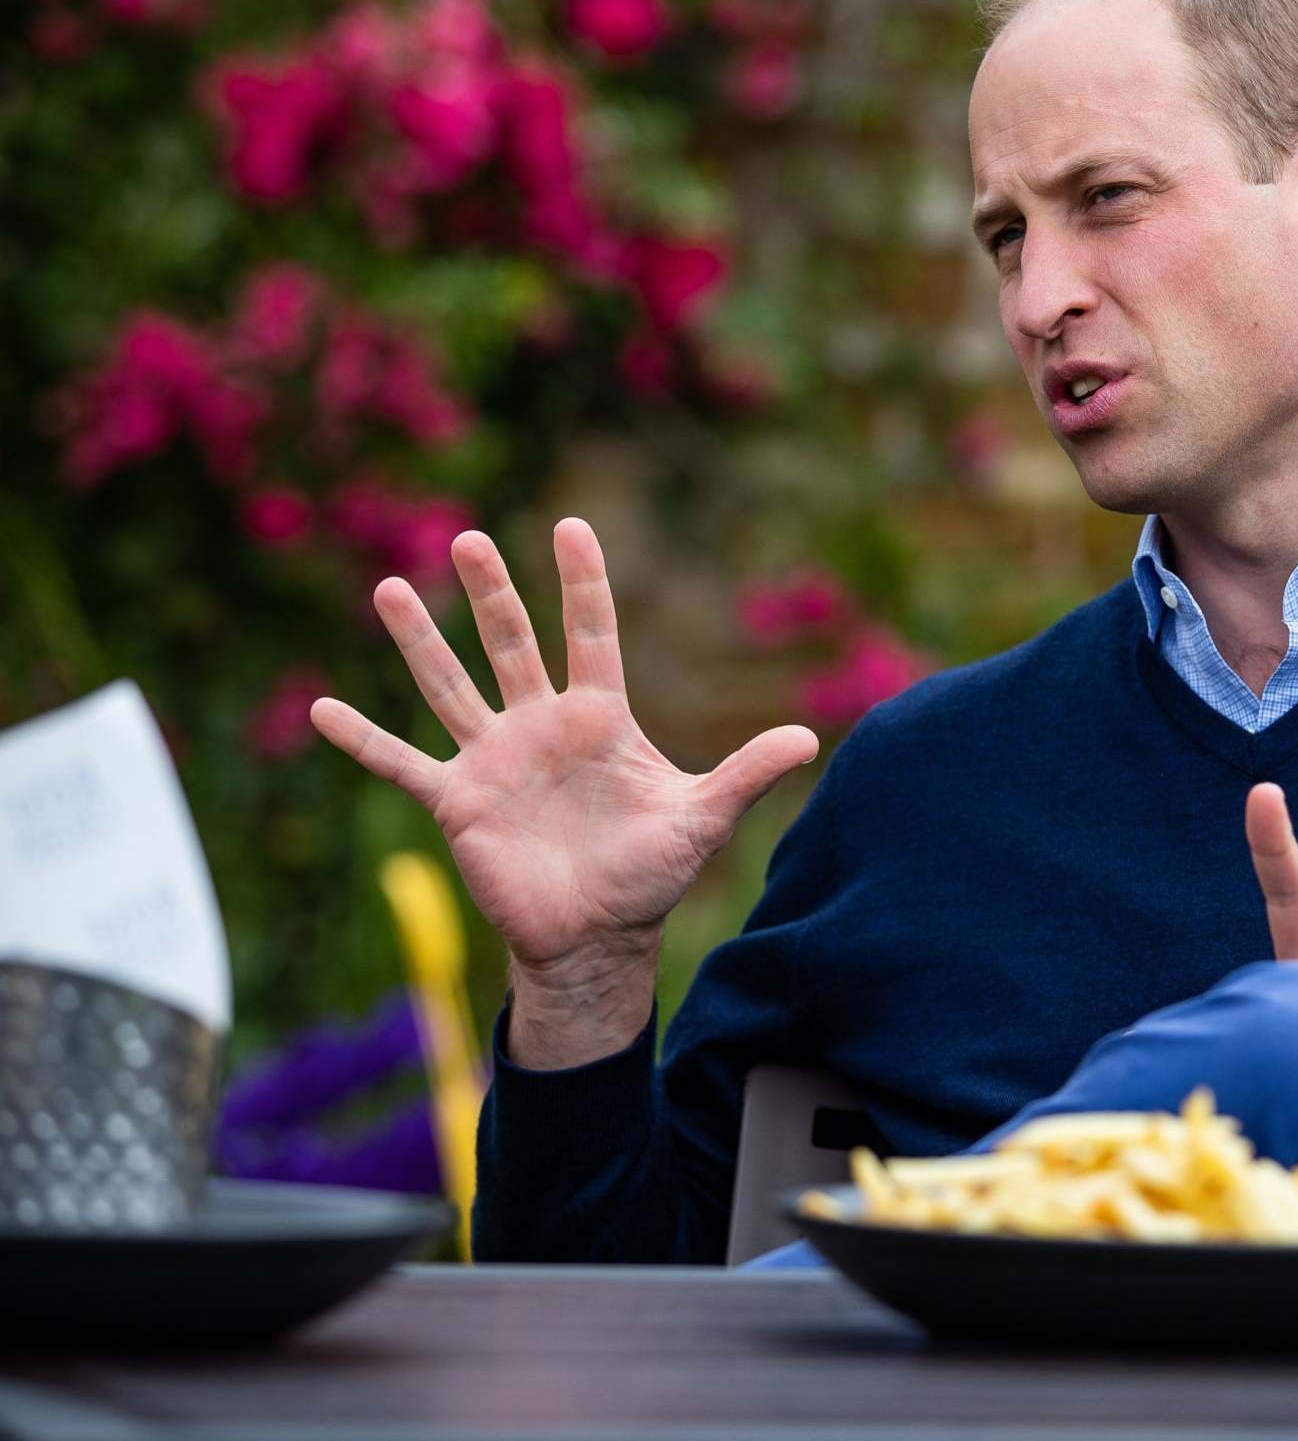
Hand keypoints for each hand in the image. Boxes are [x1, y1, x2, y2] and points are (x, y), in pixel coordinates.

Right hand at [312, 518, 818, 1010]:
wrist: (598, 938)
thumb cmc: (651, 874)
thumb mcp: (703, 818)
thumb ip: (747, 772)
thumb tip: (810, 737)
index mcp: (599, 718)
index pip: (591, 634)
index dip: (582, 583)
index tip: (571, 526)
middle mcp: (541, 726)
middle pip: (512, 644)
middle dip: (491, 593)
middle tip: (467, 537)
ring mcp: (495, 759)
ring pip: (450, 686)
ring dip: (419, 641)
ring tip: (388, 588)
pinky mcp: (458, 801)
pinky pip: (401, 764)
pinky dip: (362, 740)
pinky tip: (320, 709)